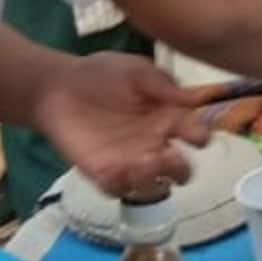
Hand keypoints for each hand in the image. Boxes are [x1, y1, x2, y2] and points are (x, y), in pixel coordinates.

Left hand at [31, 51, 212, 196]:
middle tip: (170, 158)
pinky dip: (121, 185)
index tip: (197, 137)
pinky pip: (118, 189)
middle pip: (179, 170)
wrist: (60, 85)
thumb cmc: (102, 74)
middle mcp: (153, 144)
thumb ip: (164, 85)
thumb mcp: (137, 71)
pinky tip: (116, 170)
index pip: (194, 133)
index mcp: (168, 117)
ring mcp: (129, 162)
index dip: (200, 137)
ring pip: (152, 186)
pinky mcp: (102, 172)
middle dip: (180, 170)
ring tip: (143, 164)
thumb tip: (195, 98)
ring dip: (153, 181)